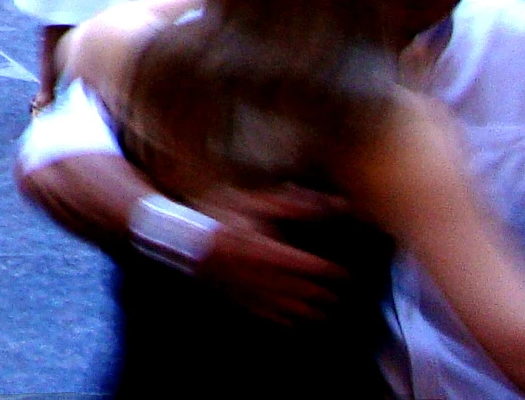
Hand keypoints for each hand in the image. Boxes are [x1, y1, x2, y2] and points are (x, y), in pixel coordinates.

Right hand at [189, 186, 350, 325]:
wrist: (180, 238)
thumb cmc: (219, 216)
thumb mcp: (252, 203)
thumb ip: (289, 205)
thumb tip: (327, 203)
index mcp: (262, 249)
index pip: (303, 264)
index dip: (326, 270)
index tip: (343, 273)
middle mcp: (257, 274)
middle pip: (297, 289)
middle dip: (319, 294)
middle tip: (338, 298)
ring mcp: (245, 290)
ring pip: (284, 306)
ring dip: (306, 311)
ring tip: (323, 314)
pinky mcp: (236, 299)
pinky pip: (264, 314)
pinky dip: (281, 318)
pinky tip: (292, 321)